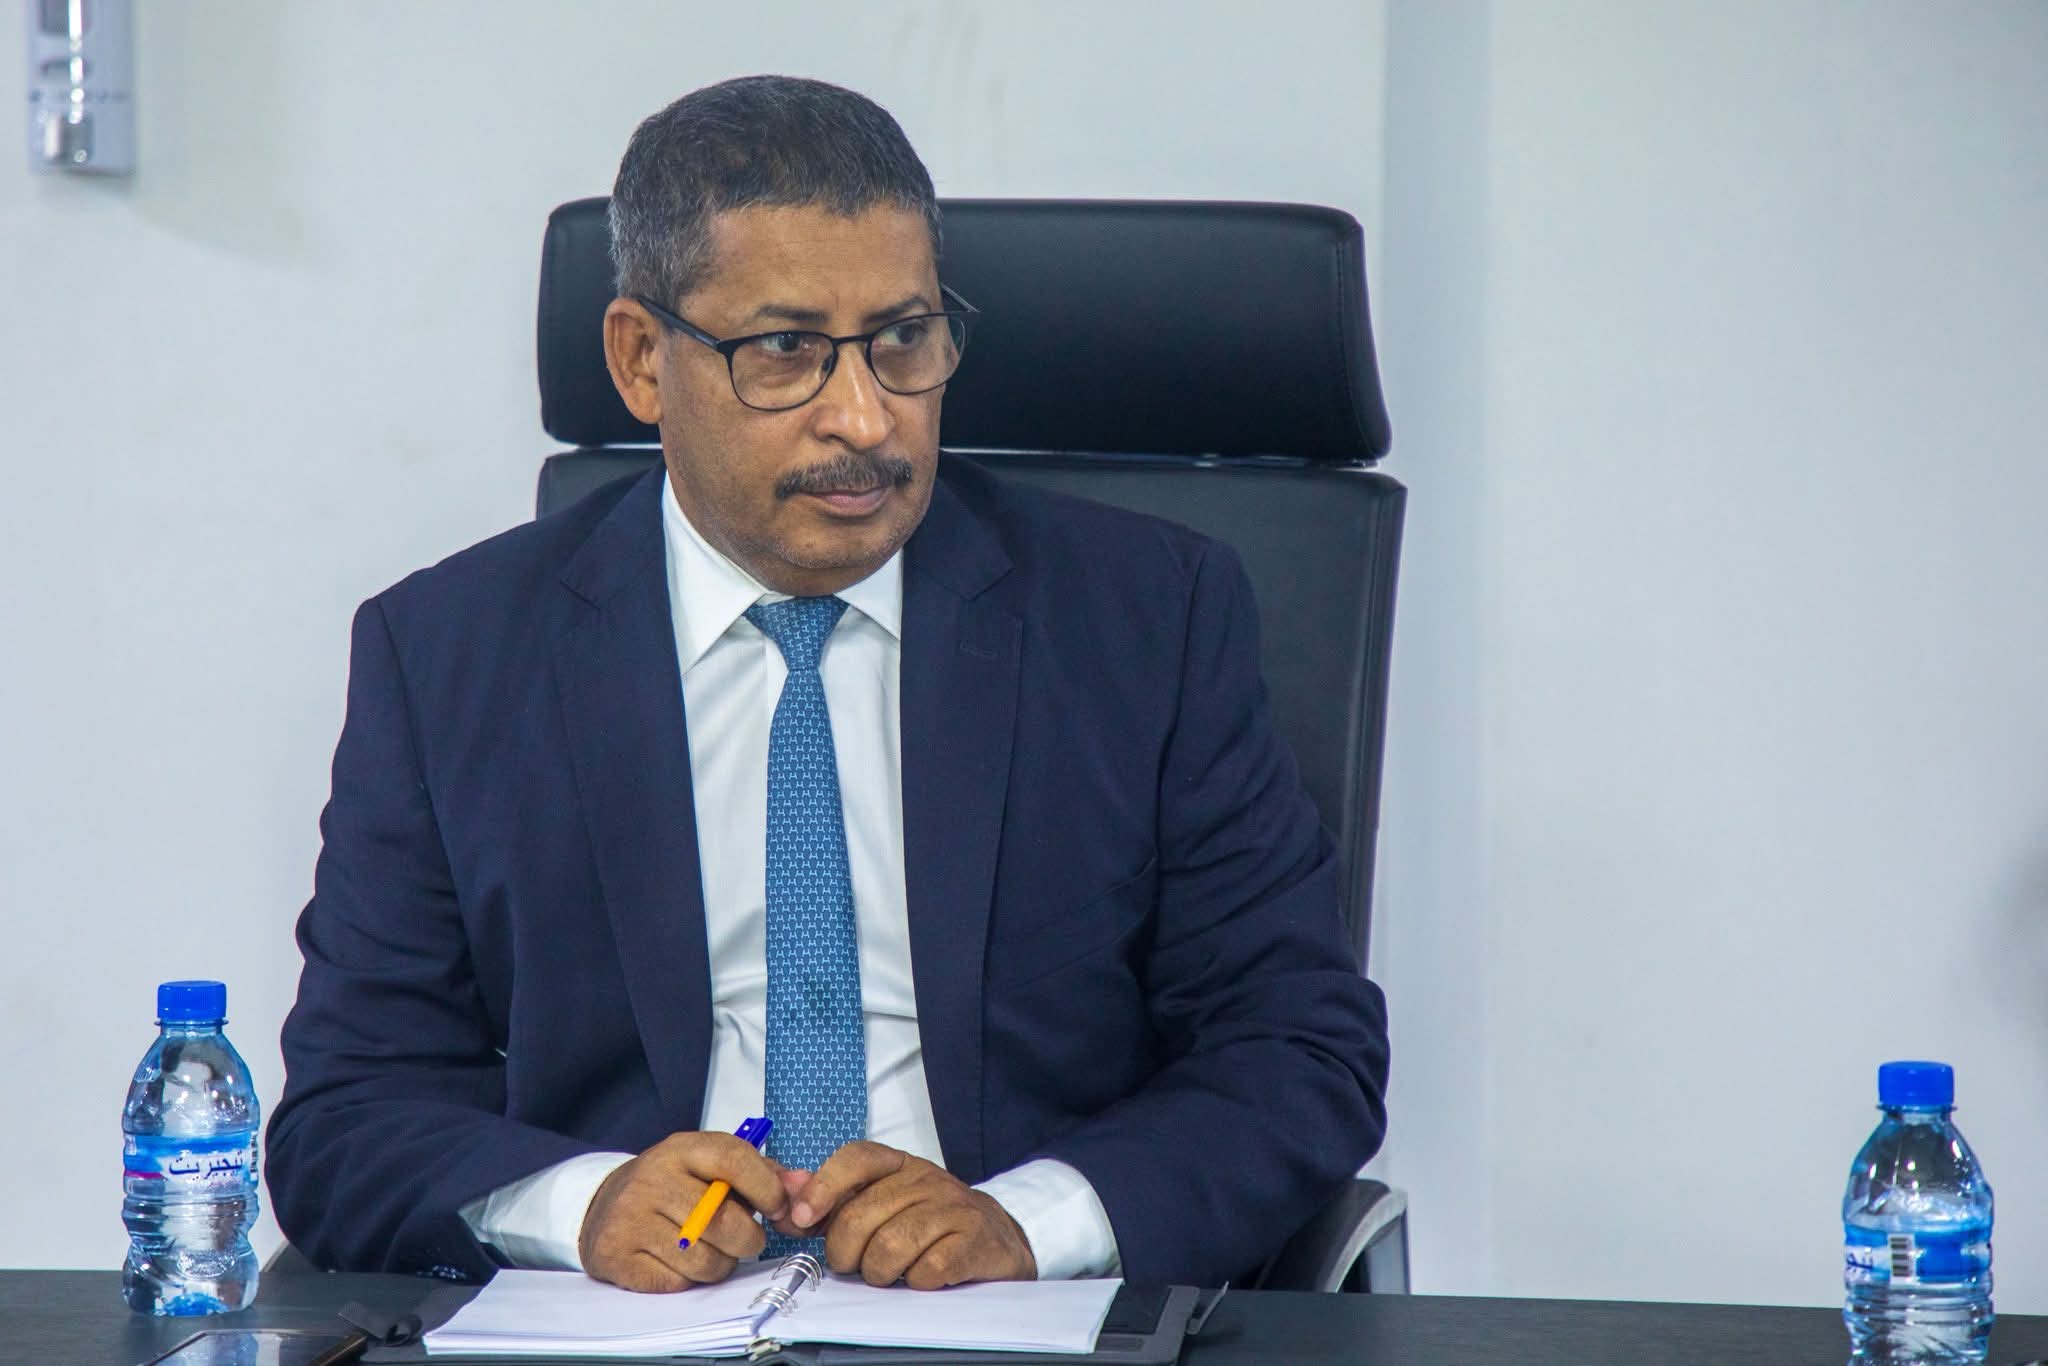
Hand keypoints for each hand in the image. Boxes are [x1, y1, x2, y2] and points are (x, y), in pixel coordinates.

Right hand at [579, 1131, 789, 1291]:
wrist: (603, 1206)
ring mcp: (630, 1219)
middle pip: (722, 1220)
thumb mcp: (711, 1167)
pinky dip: (688, 1280)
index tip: (777, 1209)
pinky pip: (675, 1283)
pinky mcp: (616, 1257)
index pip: (733, 1159)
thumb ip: (763, 1174)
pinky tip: (680, 1263)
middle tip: (744, 1240)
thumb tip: (805, 1184)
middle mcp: (652, 1179)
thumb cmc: (673, 1186)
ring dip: (720, 1265)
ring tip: (711, 1251)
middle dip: (748, 1239)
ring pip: (703, 1260)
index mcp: (680, 1149)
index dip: (767, 1189)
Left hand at [780, 1140, 1036, 1288]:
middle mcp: (927, 1178)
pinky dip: (914, 1282)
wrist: (996, 1239)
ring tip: (886, 1274)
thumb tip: (784, 1187)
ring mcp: (953, 1207)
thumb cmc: (928, 1222)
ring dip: (878, 1272)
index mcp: (899, 1165)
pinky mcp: (973, 1239)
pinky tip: (919, 1277)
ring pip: (890, 1246)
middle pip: (862, 1215)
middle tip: (853, 1264)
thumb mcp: (881, 1202)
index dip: (822, 1187)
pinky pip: (926, 1270)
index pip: (855, 1158)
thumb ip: (831, 1198)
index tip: (801, 1218)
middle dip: (845, 1251)